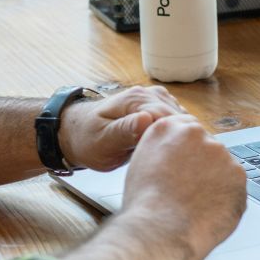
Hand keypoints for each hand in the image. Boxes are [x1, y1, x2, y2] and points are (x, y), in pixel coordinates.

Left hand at [58, 86, 186, 171]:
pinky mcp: (157, 108)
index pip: (170, 118)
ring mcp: (154, 99)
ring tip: (175, 159)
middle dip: (182, 140)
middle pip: (179, 118)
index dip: (176, 140)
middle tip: (178, 164)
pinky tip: (171, 150)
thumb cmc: (87, 139)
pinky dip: (177, 135)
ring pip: (182, 120)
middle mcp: (148, 94)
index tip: (177, 160)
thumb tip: (147, 120)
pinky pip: (176, 121)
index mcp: (136, 99)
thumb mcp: (103, 141)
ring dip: (181, 138)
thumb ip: (125, 130)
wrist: (77, 133)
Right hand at [118, 112, 245, 259]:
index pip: (187, 129)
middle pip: (208, 147)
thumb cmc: (145, 206)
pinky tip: (208, 211)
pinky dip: (226, 198)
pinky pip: (234, 186)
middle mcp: (197, 134)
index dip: (188, 151)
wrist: (160, 230)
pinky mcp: (238, 175)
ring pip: (223, 167)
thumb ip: (162, 150)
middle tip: (189, 191)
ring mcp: (221, 154)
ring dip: (215, 182)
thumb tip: (176, 155)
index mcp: (169, 128)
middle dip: (203, 167)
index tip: (188, 165)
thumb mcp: (141, 164)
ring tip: (195, 205)